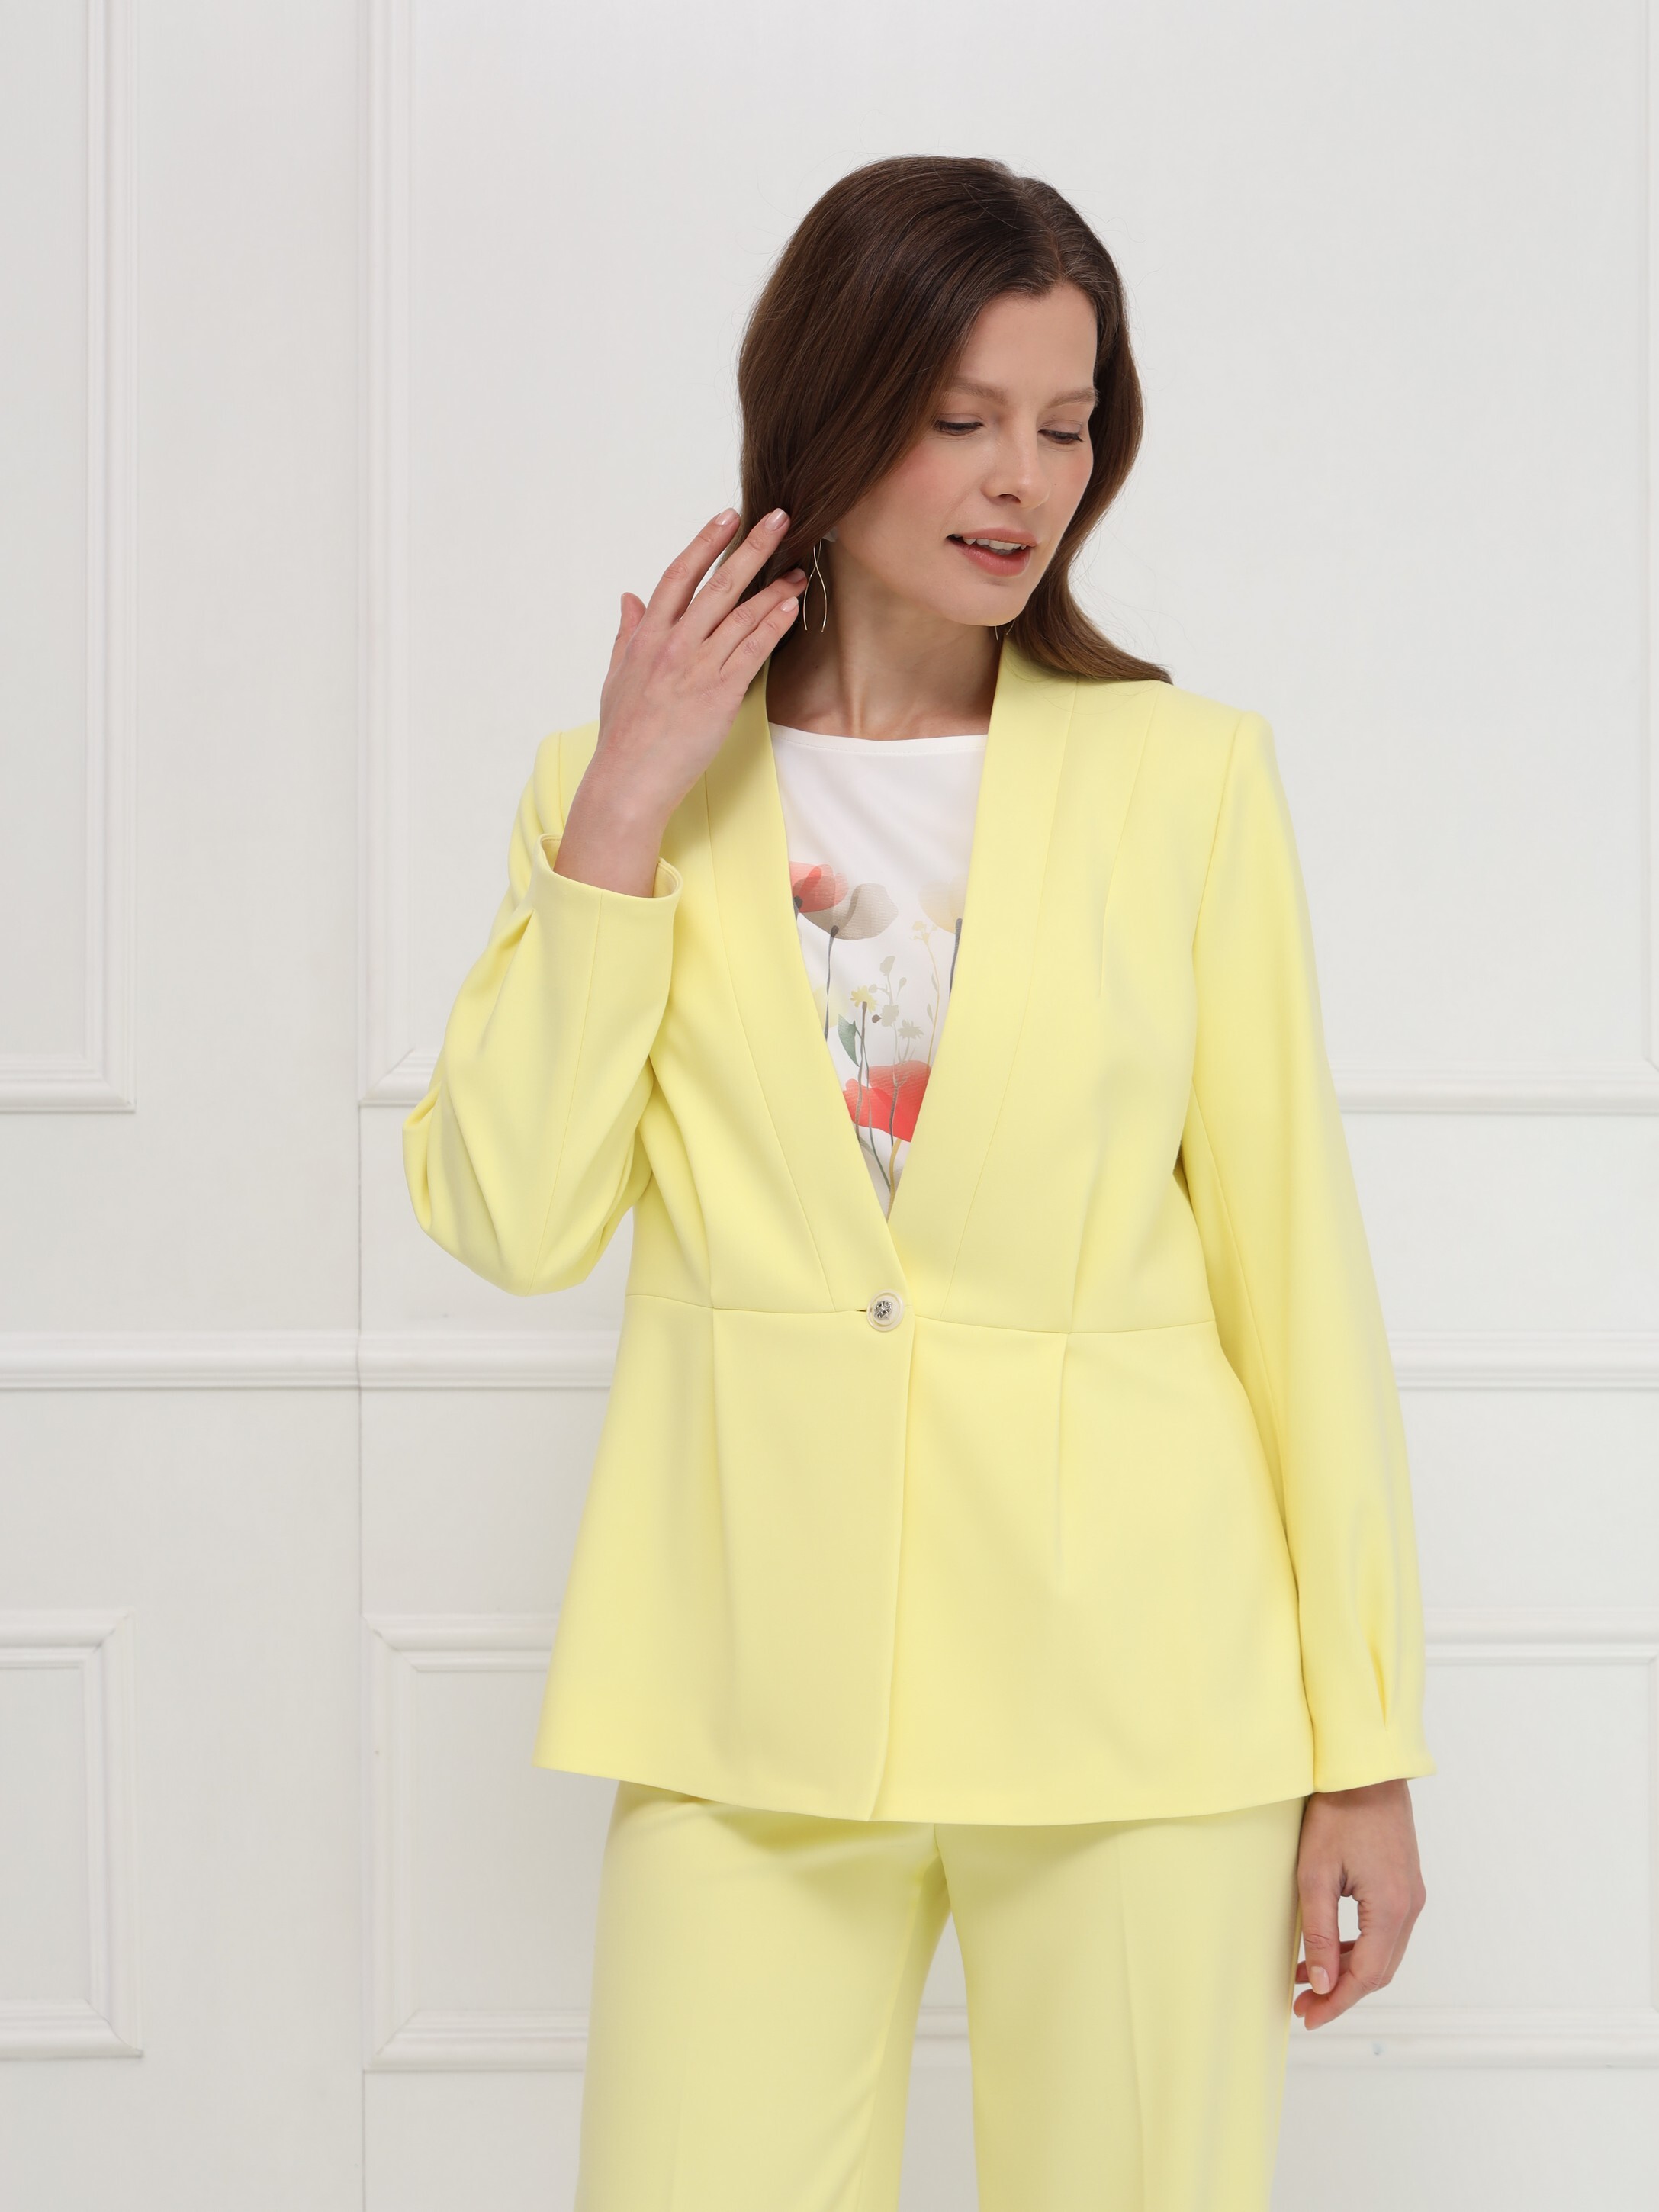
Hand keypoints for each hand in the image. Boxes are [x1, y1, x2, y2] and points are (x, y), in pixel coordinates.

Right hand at [582, 506, 806, 833]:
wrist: (630, 779)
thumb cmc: (623, 734)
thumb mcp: (616, 676)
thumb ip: (627, 633)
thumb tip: (628, 598)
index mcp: (648, 636)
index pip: (679, 575)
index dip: (706, 542)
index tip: (728, 517)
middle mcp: (673, 644)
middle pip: (718, 584)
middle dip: (751, 547)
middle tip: (778, 519)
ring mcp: (697, 667)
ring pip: (741, 614)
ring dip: (773, 588)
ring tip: (798, 569)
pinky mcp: (719, 694)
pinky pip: (752, 651)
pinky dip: (772, 626)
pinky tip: (790, 607)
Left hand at [1293, 1778, 1425, 2028]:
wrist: (1366, 1770)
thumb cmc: (1338, 1813)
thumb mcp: (1315, 1874)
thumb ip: (1319, 1932)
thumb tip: (1320, 1982)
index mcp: (1391, 1908)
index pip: (1367, 1977)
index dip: (1336, 2002)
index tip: (1307, 2016)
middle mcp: (1409, 1906)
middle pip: (1380, 1971)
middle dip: (1342, 1993)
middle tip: (1304, 2005)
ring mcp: (1411, 1894)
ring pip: (1384, 1953)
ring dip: (1350, 1971)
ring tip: (1308, 1978)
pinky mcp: (1404, 1883)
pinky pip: (1385, 1931)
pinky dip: (1359, 1947)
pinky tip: (1330, 1948)